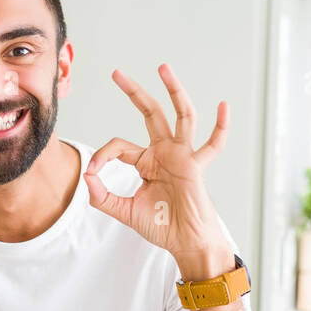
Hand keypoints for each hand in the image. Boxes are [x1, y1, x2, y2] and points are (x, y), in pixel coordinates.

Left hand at [84, 65, 233, 279]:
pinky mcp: (196, 166)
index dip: (102, 156)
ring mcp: (182, 156)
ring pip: (181, 116)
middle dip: (134, 92)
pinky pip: (213, 145)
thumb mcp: (124, 211)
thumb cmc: (162, 226)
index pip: (120, 146)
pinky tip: (224, 105)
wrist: (185, 243)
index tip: (93, 173)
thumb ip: (102, 196)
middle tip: (116, 73)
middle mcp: (165, 153)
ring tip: (162, 67)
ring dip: (173, 91)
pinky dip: (220, 126)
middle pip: (150, 113)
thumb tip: (86, 175)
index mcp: (147, 161)